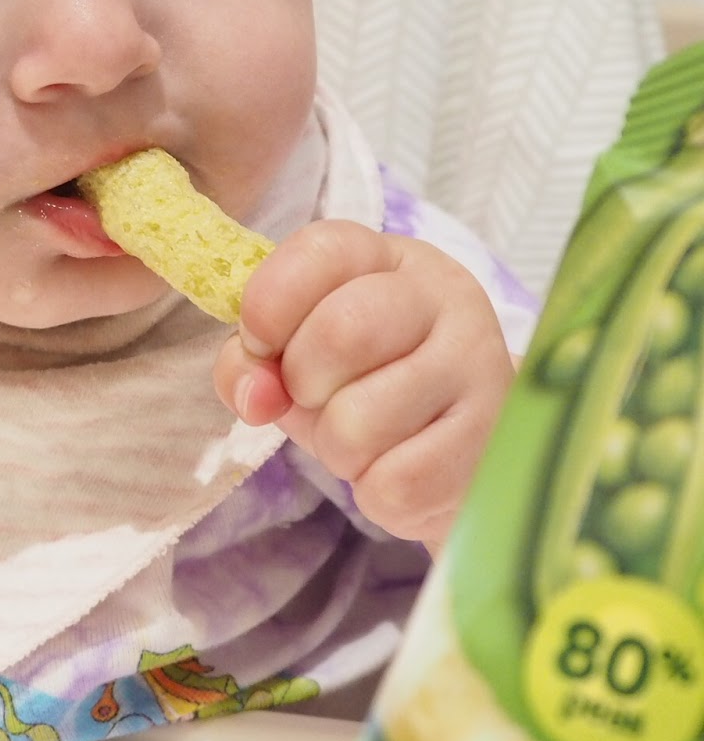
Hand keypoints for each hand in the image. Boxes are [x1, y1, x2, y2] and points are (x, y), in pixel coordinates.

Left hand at [212, 220, 514, 547]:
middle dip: (303, 385)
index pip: (320, 250)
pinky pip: (395, 482)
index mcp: (388, 259)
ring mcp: (479, 368)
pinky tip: (398, 467)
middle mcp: (444, 298)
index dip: (268, 306)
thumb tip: (255, 396)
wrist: (454, 455)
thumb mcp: (294, 357)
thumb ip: (248, 361)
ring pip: (361, 421)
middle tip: (319, 400)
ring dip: (337, 447)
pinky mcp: (491, 443)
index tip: (262, 346)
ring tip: (364, 439)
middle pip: (340, 333)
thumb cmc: (362, 389)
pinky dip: (375, 489)